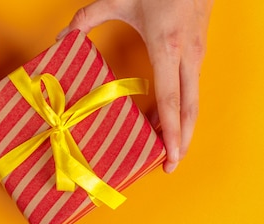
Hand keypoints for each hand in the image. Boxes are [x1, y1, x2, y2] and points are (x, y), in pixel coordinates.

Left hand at [58, 0, 213, 172]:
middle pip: (189, 110)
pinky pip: (192, 87)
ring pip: (193, 101)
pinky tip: (167, 116)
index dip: (172, 132)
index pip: (172, 100)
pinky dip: (182, 107)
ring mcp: (197, 54)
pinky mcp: (200, 51)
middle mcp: (187, 57)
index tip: (170, 156)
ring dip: (182, 126)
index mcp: (167, 47)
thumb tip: (63, 39)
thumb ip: (88, 19)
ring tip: (166, 146)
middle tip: (170, 165)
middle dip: (183, 141)